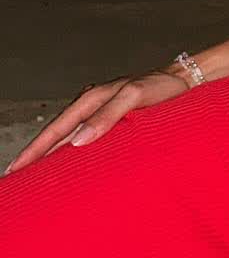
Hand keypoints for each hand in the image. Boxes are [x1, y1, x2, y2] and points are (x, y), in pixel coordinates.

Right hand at [3, 69, 190, 174]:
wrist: (183, 80)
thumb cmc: (162, 89)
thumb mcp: (135, 98)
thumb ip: (108, 116)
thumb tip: (78, 141)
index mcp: (91, 99)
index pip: (56, 129)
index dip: (35, 150)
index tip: (16, 168)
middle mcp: (91, 104)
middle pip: (56, 133)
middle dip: (34, 154)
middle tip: (15, 177)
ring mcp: (100, 110)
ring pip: (67, 135)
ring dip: (50, 153)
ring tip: (34, 174)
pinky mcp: (111, 117)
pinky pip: (83, 135)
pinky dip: (70, 148)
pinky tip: (67, 161)